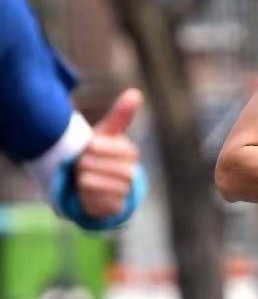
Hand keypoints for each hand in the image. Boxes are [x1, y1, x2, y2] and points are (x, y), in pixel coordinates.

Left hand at [75, 88, 142, 218]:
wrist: (91, 184)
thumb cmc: (98, 153)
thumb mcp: (105, 134)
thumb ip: (121, 115)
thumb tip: (136, 92)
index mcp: (129, 153)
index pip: (123, 149)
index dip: (103, 147)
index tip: (88, 145)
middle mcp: (131, 172)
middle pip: (112, 167)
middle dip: (91, 163)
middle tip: (80, 161)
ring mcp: (125, 190)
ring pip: (107, 183)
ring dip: (88, 177)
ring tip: (80, 174)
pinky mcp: (116, 206)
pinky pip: (103, 200)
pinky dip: (89, 193)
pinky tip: (84, 187)